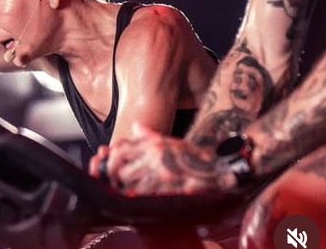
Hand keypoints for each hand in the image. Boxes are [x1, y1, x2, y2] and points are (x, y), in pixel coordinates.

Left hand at [93, 123, 235, 195]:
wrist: (220, 167)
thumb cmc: (193, 156)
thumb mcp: (171, 141)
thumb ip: (149, 135)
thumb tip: (136, 126)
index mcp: (153, 143)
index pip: (120, 149)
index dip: (109, 161)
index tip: (106, 168)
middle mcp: (155, 154)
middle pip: (120, 169)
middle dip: (115, 179)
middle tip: (116, 184)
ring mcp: (163, 171)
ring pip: (130, 184)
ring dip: (126, 191)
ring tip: (129, 192)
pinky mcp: (171, 187)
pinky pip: (147, 196)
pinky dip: (141, 199)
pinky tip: (142, 199)